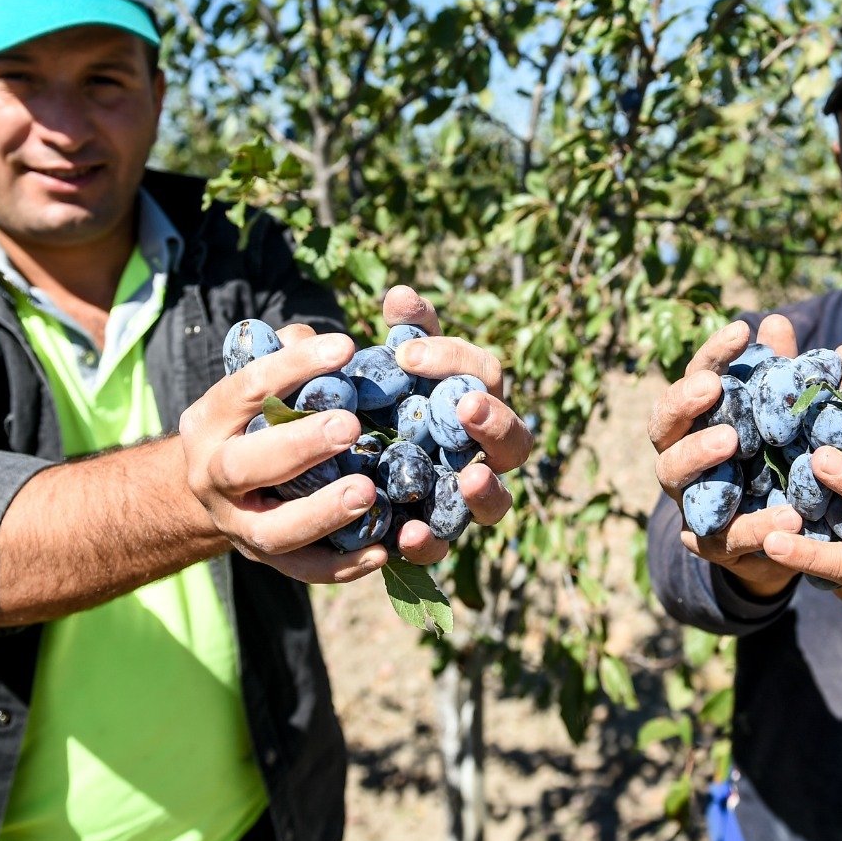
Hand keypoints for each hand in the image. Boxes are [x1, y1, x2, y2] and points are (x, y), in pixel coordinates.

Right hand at [180, 328, 388, 582]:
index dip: (292, 366)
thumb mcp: (258, 383)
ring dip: (321, 513)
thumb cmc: (252, 419)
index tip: (345, 347)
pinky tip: (381, 550)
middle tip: (349, 426)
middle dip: (298, 446)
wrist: (213, 489)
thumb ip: (290, 357)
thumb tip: (327, 345)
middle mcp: (213, 476)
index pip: (244, 388)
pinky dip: (341, 566)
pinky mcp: (266, 559)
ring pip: (272, 531)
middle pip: (243, 467)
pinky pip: (303, 570)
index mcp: (208, 422)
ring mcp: (236, 524)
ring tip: (368, 492)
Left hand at [380, 285, 533, 557]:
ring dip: (488, 490)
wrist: (327, 465)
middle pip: (514, 439)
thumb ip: (395, 335)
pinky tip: (409, 532)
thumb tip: (400, 294)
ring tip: (472, 476)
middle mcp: (479, 452)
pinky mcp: (432, 536)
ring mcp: (460, 499)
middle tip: (467, 405)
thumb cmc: (369, 402)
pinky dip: (430, 541)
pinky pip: (442, 546)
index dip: (454, 359)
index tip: (406, 352)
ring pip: (497, 500)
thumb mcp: (376, 365)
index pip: (484, 373)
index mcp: (471, 401)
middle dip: (496, 422)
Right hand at [649, 315, 805, 598]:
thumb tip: (777, 323)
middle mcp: (681, 457)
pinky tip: (789, 516)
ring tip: (732, 440)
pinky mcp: (714, 544)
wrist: (784, 541)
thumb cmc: (777, 464)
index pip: (696, 379)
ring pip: (674, 474)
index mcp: (698, 422)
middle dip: (682, 402)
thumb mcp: (784, 420)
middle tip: (710, 386)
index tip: (741, 330)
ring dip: (698, 454)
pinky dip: (757, 525)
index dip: (713, 355)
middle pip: (663, 425)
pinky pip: (727, 535)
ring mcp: (691, 501)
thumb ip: (779, 379)